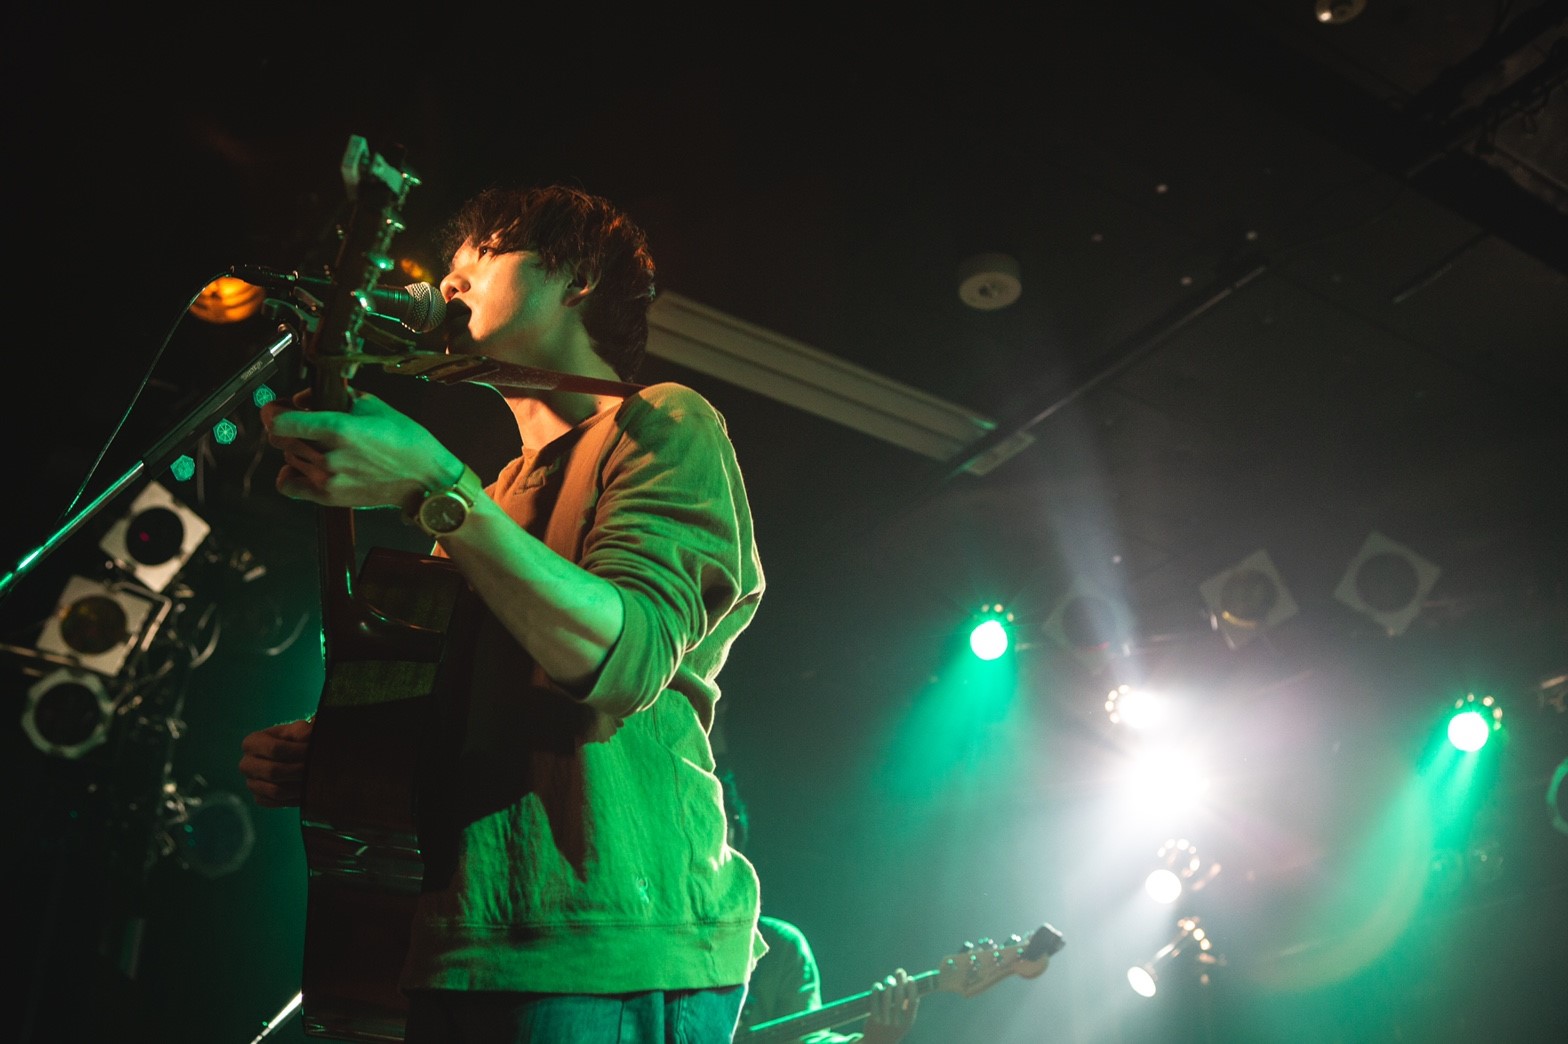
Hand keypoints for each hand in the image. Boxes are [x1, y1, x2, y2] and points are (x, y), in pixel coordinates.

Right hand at [238, 718, 313, 807]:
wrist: (291, 757)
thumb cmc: (294, 740)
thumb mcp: (298, 730)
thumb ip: (302, 730)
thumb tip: (308, 735)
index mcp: (252, 743)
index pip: (275, 748)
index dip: (297, 751)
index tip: (313, 751)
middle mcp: (246, 764)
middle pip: (273, 771)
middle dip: (298, 770)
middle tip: (316, 769)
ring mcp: (250, 783)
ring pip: (275, 791)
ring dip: (298, 787)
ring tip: (313, 781)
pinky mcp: (258, 798)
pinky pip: (276, 802)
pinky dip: (293, 799)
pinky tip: (306, 792)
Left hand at [261, 389, 455, 509]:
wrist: (423, 478)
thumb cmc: (404, 440)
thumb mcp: (372, 405)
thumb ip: (333, 398)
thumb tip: (303, 399)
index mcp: (338, 428)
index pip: (280, 421)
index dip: (273, 411)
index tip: (278, 408)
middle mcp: (328, 455)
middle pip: (279, 440)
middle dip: (285, 427)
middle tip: (299, 423)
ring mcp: (327, 478)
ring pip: (287, 458)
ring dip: (296, 448)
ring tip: (318, 445)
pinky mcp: (329, 496)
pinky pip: (288, 485)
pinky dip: (289, 474)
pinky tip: (302, 467)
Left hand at [861, 967, 917, 1042]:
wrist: (876, 1043)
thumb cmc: (892, 1028)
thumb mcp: (903, 1022)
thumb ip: (907, 1007)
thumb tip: (909, 983)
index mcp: (908, 1023)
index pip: (913, 1002)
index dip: (912, 988)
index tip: (911, 978)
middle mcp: (897, 1022)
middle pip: (900, 996)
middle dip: (900, 980)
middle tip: (900, 971)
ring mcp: (884, 1021)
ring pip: (887, 996)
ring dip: (888, 984)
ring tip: (889, 979)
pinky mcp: (873, 1018)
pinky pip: (874, 1000)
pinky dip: (876, 990)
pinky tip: (877, 985)